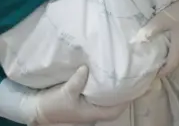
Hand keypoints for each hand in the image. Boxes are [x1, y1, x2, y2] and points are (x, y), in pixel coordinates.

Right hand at [0, 65, 127, 124]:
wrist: (39, 109)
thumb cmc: (54, 105)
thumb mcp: (65, 92)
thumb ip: (77, 81)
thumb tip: (87, 66)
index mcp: (95, 112)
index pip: (119, 106)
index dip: (130, 95)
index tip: (139, 82)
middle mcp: (96, 109)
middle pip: (117, 100)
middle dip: (125, 88)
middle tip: (133, 71)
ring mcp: (90, 104)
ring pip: (108, 96)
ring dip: (115, 84)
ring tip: (122, 68)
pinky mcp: (84, 98)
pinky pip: (99, 91)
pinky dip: (104, 83)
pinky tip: (105, 71)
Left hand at [132, 0, 178, 76]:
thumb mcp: (163, 18)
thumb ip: (151, 30)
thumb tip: (137, 41)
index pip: (172, 64)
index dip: (164, 71)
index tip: (155, 75)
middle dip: (170, 65)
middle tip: (159, 67)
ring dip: (176, 55)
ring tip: (166, 54)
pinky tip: (176, 39)